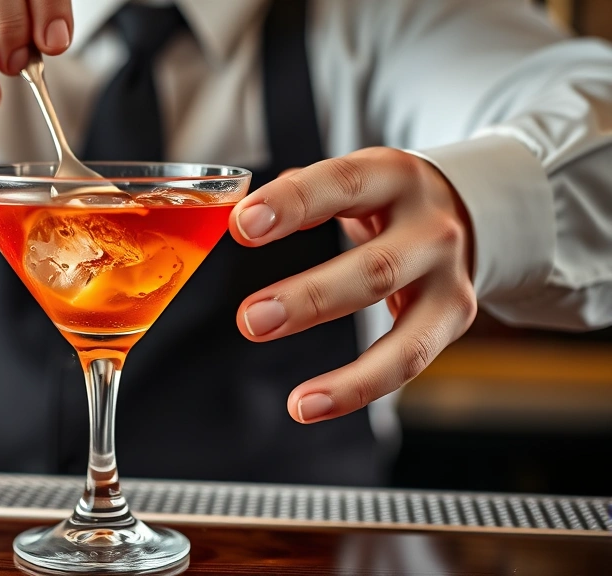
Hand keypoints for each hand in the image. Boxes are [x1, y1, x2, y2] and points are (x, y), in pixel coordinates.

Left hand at [229, 147, 476, 423]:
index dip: (291, 203)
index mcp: (392, 176)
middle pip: (375, 268)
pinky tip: (311, 406)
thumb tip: (233, 214)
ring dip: (348, 373)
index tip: (241, 225)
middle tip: (251, 320)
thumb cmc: (384, 197)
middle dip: (311, 297)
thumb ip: (298, 194)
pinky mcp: (454, 316)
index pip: (340, 183)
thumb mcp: (351, 179)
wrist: (469, 206)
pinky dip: (358, 389)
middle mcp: (430, 226)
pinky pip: (408, 363)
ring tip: (297, 400)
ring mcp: (447, 275)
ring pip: (403, 332)